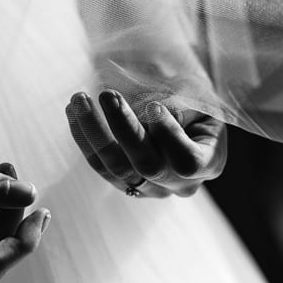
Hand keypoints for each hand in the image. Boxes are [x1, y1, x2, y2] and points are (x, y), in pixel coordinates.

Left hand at [65, 90, 226, 197]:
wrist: (181, 107)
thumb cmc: (194, 97)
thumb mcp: (196, 95)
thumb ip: (178, 106)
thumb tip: (148, 114)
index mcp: (209, 163)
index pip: (188, 161)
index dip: (169, 136)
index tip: (153, 105)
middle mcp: (180, 184)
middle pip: (148, 165)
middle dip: (124, 128)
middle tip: (108, 94)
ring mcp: (151, 188)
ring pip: (117, 168)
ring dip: (94, 131)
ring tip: (79, 99)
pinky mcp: (125, 183)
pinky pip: (100, 165)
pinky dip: (84, 137)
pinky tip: (73, 111)